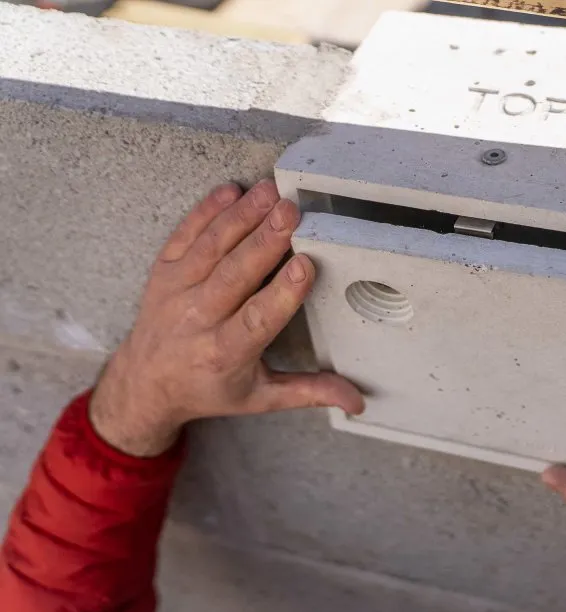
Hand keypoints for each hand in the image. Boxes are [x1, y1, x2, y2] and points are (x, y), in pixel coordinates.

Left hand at [89, 181, 363, 456]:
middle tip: (291, 212)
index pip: (256, 320)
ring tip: (270, 192)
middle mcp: (196, 320)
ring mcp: (175, 291)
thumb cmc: (209, 388)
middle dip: (264, 241)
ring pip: (211, 248)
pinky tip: (232, 190)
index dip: (281, 293)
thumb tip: (356, 401)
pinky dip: (206, 210)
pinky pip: (185, 235)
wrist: (144, 384)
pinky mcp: (163, 271)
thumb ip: (309, 392)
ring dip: (241, 217)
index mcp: (224, 353)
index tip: (305, 266)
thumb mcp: (259, 397)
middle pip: (233, 275)